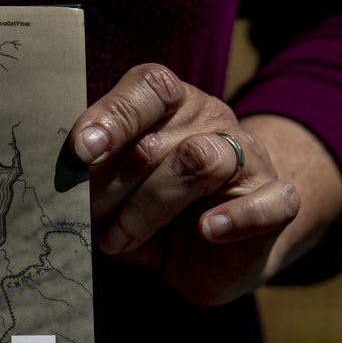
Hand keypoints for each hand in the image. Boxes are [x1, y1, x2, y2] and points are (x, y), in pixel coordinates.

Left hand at [70, 63, 305, 305]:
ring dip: (147, 210)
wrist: (214, 255)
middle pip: (156, 140)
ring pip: (200, 161)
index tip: (80, 151)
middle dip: (110, 187)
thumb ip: (96, 174)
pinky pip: (271, 200)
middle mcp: (212, 122)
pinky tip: (206, 230)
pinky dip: (237, 216)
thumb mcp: (115, 193)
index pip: (150, 86)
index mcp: (172, 107)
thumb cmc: (151, 215)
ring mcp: (249, 159)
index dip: (113, 115)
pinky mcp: (276, 202)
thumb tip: (65, 171)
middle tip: (88, 218)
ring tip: (119, 241)